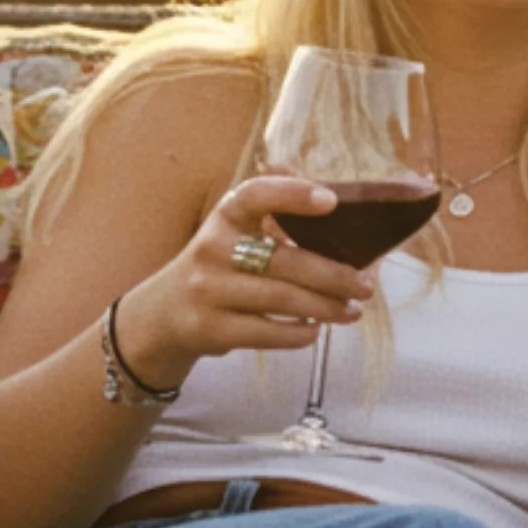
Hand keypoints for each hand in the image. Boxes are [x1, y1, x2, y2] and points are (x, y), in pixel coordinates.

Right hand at [114, 175, 376, 386]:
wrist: (161, 316)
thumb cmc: (221, 270)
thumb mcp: (236, 238)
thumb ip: (280, 230)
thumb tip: (357, 242)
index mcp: (225, 216)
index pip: (255, 195)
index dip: (292, 194)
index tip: (331, 200)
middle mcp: (212, 248)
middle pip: (284, 260)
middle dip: (334, 275)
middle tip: (366, 287)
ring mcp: (207, 290)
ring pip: (281, 299)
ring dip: (326, 307)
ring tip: (352, 312)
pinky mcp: (209, 328)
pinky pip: (266, 332)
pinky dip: (299, 333)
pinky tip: (316, 331)